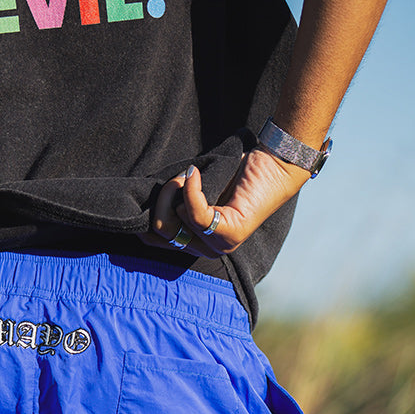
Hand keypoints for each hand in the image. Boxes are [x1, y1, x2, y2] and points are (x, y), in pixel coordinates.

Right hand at [143, 149, 310, 259]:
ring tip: (194, 174)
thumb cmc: (233, 172)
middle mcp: (205, 250)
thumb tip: (143, 203)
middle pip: (159, 230)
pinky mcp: (229, 235)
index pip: (152, 238)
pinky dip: (191, 189)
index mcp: (194, 242)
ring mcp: (218, 246)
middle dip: (162, 198)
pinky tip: (197, 173)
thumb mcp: (194, 189)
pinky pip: (194, 214)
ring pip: (174, 219)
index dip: (150, 209)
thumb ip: (173, 199)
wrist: (272, 163)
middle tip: (180, 178)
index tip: (164, 185)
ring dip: (177, 189)